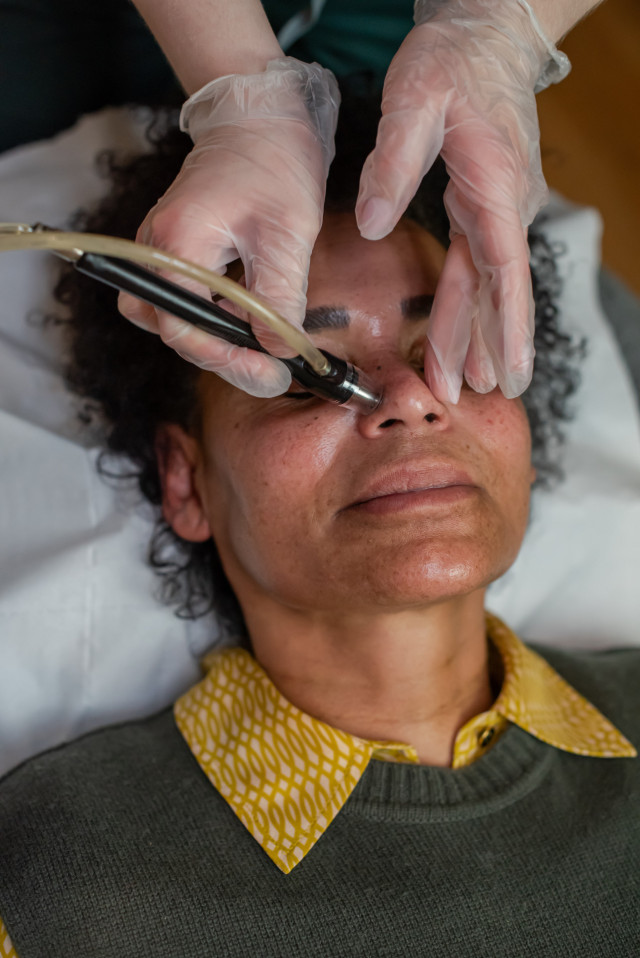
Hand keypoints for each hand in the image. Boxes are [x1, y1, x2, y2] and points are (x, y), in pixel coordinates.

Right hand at [119, 58, 339, 396]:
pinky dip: (212, 321)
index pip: (184, 325)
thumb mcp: (288, 233)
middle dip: (222, 357)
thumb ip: (280, 297)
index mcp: (177, 242)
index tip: (270, 374)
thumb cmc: (274, 162)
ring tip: (261, 347)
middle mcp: (154, 250)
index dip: (226, 358)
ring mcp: (158, 252)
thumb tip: (278, 351)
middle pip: (172, 330)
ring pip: (170, 321)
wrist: (258, 118)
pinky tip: (251, 321)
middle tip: (272, 372)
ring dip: (212, 341)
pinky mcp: (171, 254)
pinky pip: (180, 303)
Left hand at [356, 0, 569, 400]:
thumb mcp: (415, 99)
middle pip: (498, 292)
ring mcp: (499, 209)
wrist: (486, 33)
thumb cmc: (452, 60)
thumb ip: (393, 164)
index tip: (510, 375)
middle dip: (487, 347)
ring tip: (473, 384)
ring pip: (488, 285)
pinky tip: (467, 337)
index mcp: (494, 188)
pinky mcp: (485, 206)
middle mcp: (505, 206)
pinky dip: (473, 306)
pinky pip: (479, 267)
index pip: (506, 272)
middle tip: (475, 398)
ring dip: (480, 335)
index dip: (507, 328)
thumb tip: (371, 224)